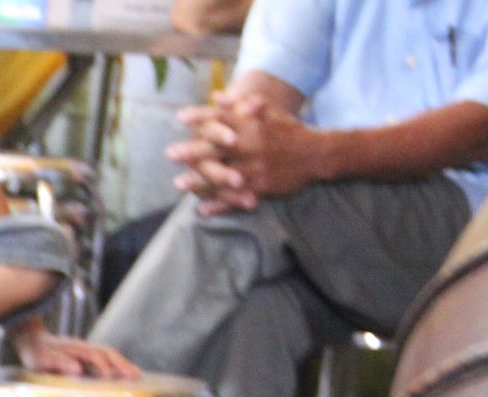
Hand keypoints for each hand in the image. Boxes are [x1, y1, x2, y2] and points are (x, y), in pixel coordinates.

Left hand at [13, 325, 140, 378]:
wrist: (31, 338)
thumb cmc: (35, 352)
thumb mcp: (41, 360)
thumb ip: (57, 363)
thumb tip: (77, 369)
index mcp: (74, 350)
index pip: (95, 357)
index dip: (103, 367)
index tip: (111, 378)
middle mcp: (84, 348)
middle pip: (108, 354)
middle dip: (122, 364)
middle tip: (137, 376)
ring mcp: (86, 350)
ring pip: (109, 355)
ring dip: (123, 363)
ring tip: (136, 374)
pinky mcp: (85, 354)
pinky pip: (105, 357)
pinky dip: (116, 364)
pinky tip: (122, 372)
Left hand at [168, 94, 321, 213]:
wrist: (317, 154)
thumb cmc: (288, 130)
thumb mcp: (269, 113)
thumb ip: (241, 106)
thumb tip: (217, 96)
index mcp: (253, 125)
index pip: (223, 118)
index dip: (201, 116)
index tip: (180, 116)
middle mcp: (252, 146)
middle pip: (218, 148)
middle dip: (193, 151)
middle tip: (171, 153)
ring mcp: (255, 169)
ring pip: (222, 177)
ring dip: (199, 182)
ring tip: (179, 184)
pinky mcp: (260, 189)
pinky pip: (235, 199)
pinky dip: (218, 205)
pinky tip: (201, 209)